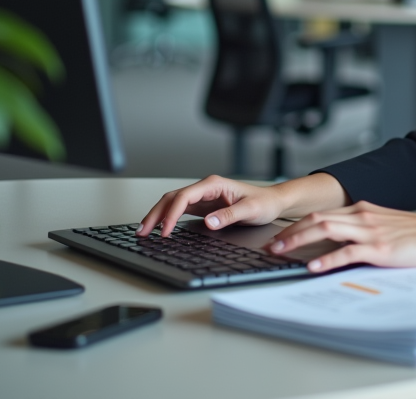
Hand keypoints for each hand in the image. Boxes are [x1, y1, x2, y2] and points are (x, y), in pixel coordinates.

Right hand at [138, 175, 284, 237]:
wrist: (273, 202)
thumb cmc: (264, 203)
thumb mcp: (251, 210)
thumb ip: (229, 215)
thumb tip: (208, 222)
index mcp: (214, 184)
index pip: (185, 196)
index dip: (172, 213)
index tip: (165, 230)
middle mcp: (206, 188)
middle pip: (172, 198)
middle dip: (155, 214)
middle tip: (143, 231)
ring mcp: (203, 197)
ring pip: (172, 203)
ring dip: (157, 215)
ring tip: (144, 231)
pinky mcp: (203, 206)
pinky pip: (179, 210)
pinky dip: (166, 218)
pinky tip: (159, 228)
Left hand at [267, 202, 415, 272]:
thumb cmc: (415, 232)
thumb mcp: (384, 223)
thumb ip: (363, 226)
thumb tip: (342, 237)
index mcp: (362, 210)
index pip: (322, 214)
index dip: (297, 224)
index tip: (280, 235)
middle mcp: (361, 217)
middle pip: (316, 219)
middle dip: (289, 232)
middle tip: (270, 246)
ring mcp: (368, 232)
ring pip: (325, 231)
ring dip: (299, 241)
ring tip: (280, 252)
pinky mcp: (378, 249)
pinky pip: (346, 253)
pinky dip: (326, 260)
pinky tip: (312, 267)